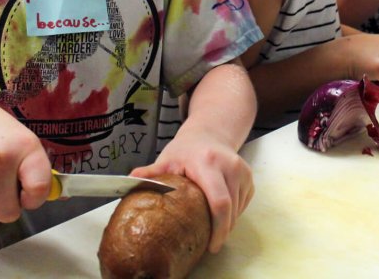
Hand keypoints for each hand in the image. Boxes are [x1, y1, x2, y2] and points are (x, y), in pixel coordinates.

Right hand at [0, 89, 50, 222]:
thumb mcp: (21, 139)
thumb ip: (36, 168)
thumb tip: (58, 197)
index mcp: (24, 147)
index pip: (38, 189)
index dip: (35, 200)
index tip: (28, 195)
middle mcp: (0, 160)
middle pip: (8, 212)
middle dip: (7, 205)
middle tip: (2, 186)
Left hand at [132, 127, 253, 253]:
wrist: (210, 133)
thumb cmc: (186, 149)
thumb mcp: (167, 159)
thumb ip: (151, 172)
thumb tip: (129, 180)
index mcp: (209, 163)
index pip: (219, 201)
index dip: (218, 228)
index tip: (211, 245)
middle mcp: (230, 166)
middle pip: (231, 210)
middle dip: (223, 231)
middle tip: (210, 245)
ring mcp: (243, 171)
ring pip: (239, 209)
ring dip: (227, 223)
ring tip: (212, 229)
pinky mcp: (249, 178)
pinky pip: (243, 204)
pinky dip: (234, 213)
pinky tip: (220, 213)